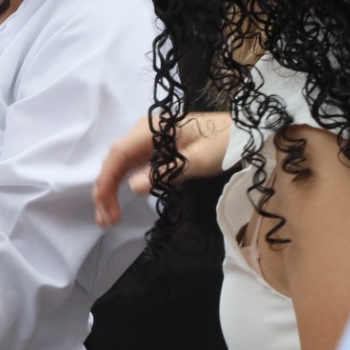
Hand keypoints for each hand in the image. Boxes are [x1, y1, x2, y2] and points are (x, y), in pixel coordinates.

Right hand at [93, 110, 234, 225]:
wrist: (243, 133)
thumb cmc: (224, 144)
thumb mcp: (198, 161)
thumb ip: (165, 172)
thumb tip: (132, 187)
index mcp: (152, 129)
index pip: (119, 154)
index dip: (107, 181)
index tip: (105, 207)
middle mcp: (144, 131)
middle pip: (115, 160)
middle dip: (105, 190)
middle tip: (105, 220)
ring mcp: (148, 139)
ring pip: (120, 164)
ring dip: (110, 189)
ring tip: (107, 217)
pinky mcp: (155, 148)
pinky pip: (131, 165)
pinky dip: (121, 184)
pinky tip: (118, 200)